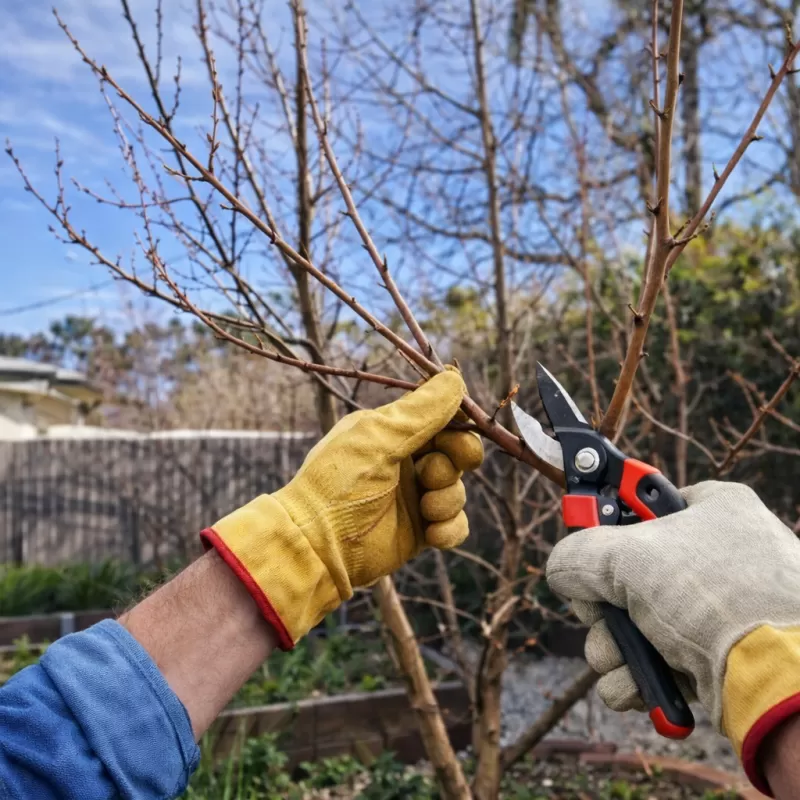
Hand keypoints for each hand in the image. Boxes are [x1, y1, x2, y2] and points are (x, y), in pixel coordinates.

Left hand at [201, 369, 482, 649]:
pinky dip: (450, 528)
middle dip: (454, 463)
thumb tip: (455, 376)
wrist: (316, 545)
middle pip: (457, 453)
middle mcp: (406, 461)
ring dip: (447, 498)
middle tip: (433, 474)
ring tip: (425, 509)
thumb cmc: (339, 483)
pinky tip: (432, 534)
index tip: (458, 435)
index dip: (457, 426)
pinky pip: (455, 524)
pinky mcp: (420, 531)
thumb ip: (421, 410)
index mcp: (392, 432)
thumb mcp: (379, 437)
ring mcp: (413, 497)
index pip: (441, 418)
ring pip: (457, 489)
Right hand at [546, 481, 799, 793]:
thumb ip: (577, 553)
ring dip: (611, 646)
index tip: (584, 535)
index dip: (606, 522)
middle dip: (602, 605)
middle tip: (602, 611)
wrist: (780, 679)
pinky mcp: (714, 658)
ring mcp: (716, 610)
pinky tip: (639, 684)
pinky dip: (636, 676)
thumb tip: (563, 571)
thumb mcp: (627, 556)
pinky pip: (652, 660)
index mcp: (711, 510)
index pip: (640, 503)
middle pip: (625, 572)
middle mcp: (717, 556)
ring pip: (631, 623)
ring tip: (621, 656)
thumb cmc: (712, 596)